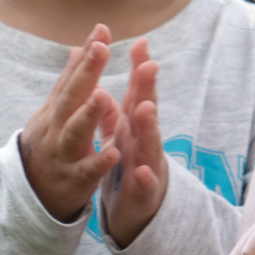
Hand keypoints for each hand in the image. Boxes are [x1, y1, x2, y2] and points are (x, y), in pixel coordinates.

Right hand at [20, 25, 120, 222]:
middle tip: (101, 48)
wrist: (29, 195)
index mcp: (57, 110)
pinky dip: (99, 163)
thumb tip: (80, 47)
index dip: (87, 55)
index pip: (73, 77)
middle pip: (71, 97)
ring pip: (74, 133)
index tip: (102, 30)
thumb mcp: (56, 112)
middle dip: (86, 72)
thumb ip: (70, 82)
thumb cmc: (49, 145)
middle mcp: (57, 128)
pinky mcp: (73, 181)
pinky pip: (86, 172)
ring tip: (103, 96)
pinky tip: (114, 153)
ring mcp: (63, 154)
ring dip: (88, 114)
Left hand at [101, 39, 169, 248]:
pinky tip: (140, 170)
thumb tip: (106, 84)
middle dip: (148, 88)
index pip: (138, 92)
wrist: (140, 211)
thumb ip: (117, 111)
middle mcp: (145, 140)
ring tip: (145, 108)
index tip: (140, 43)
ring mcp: (148, 165)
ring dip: (148, 126)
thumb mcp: (122, 136)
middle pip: (147, 111)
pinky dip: (143, 177)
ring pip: (149, 143)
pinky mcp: (145, 193)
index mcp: (135, 126)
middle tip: (149, 64)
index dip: (140, 69)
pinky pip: (144, 184)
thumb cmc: (131, 166)